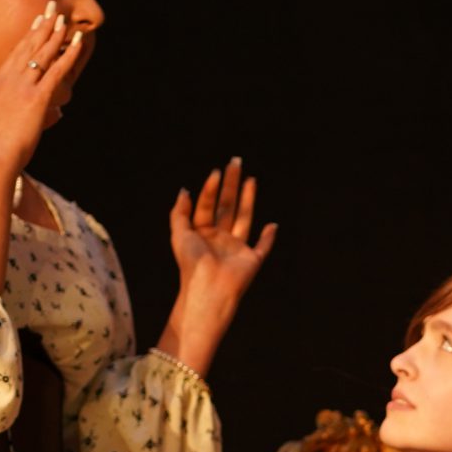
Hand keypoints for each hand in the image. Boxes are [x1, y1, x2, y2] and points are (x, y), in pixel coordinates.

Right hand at [0, 3, 85, 173]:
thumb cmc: (0, 145)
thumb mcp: (12, 121)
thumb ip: (37, 113)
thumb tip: (58, 112)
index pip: (17, 52)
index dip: (30, 35)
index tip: (39, 20)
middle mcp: (9, 78)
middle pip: (28, 46)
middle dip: (42, 25)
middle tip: (52, 8)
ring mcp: (22, 86)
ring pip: (41, 53)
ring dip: (55, 34)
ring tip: (65, 18)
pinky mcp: (36, 97)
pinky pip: (56, 71)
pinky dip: (68, 55)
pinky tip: (76, 43)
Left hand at [170, 157, 277, 309]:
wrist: (208, 288)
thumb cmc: (192, 264)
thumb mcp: (179, 234)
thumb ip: (180, 212)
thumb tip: (185, 191)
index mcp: (202, 233)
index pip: (207, 205)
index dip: (211, 188)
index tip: (216, 173)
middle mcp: (220, 238)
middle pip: (227, 206)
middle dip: (232, 185)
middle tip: (236, 163)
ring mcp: (237, 249)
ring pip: (244, 218)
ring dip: (248, 200)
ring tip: (251, 180)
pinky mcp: (252, 260)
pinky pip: (262, 247)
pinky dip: (269, 237)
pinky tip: (272, 225)